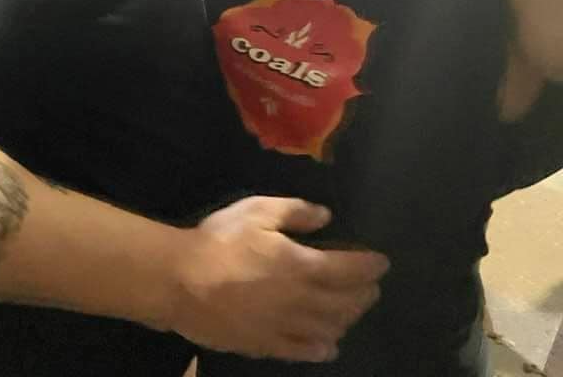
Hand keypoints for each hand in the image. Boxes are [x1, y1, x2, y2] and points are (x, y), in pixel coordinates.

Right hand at [171, 196, 387, 360]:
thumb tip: (326, 216)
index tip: (382, 263)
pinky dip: (320, 348)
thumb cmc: (221, 240)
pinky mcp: (265, 345)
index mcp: (302, 265)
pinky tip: (328, 346)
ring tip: (353, 310)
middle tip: (372, 286)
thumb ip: (295, 212)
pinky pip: (301, 351)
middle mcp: (301, 301)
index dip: (369, 266)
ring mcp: (284, 327)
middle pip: (343, 302)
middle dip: (363, 294)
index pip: (348, 269)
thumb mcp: (257, 211)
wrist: (181, 280)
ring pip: (327, 328)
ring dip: (347, 320)